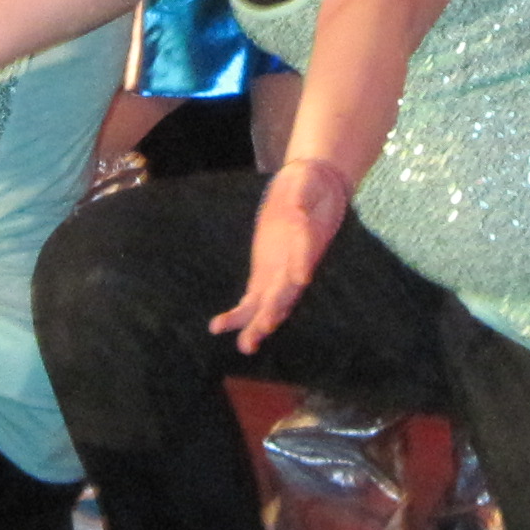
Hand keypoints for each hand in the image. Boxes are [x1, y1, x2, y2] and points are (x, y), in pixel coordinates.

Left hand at [209, 158, 351, 353]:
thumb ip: (303, 195)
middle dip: (276, 308)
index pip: (307, 250)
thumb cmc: (311, 186)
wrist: (310, 191)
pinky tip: (218, 327)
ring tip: (245, 346)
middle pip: (288, 289)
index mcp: (311, 238)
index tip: (301, 278)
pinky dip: (239, 314)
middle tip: (264, 327)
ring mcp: (280, 273)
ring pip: (269, 303)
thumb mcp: (308, 183)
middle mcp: (297, 263)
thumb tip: (298, 206)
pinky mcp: (264, 275)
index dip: (303, 262)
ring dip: (257, 324)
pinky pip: (252, 299)